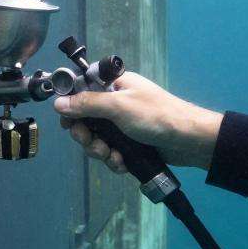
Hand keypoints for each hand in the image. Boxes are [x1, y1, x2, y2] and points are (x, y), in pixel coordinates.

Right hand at [52, 71, 223, 171]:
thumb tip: (58, 103)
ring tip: (111, 155)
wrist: (189, 141)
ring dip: (99, 150)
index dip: (71, 106)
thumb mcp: (119, 106)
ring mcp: (122, 125)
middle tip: (91, 142)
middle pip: (85, 119)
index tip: (68, 121)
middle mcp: (115, 103)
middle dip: (86, 135)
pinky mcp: (129, 143)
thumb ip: (87, 104)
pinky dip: (113, 159)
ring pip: (96, 139)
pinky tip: (122, 162)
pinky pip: (110, 151)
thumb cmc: (156, 116)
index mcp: (114, 86)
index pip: (81, 91)